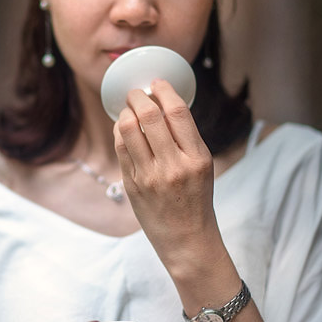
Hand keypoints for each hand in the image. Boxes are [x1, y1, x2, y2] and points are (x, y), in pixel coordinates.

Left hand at [113, 79, 221, 269]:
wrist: (187, 239)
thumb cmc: (196, 199)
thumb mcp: (202, 166)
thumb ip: (185, 137)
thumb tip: (162, 103)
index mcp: (197, 157)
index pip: (177, 112)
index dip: (163, 90)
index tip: (156, 83)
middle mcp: (173, 165)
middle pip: (148, 115)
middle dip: (138, 96)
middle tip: (136, 92)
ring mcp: (150, 176)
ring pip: (128, 129)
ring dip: (125, 111)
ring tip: (129, 108)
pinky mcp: (132, 185)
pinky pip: (120, 148)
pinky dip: (119, 131)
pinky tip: (123, 128)